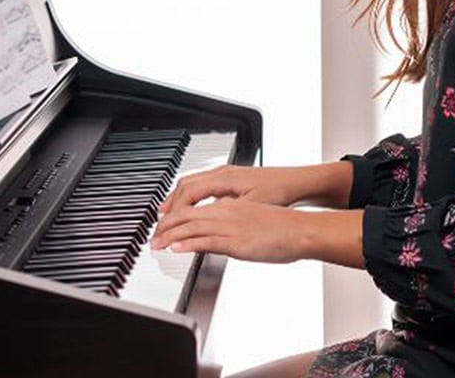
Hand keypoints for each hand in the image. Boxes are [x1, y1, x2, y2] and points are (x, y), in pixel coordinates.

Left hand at [150, 197, 316, 262]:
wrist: (302, 230)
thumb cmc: (283, 228)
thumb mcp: (253, 220)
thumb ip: (234, 224)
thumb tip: (222, 234)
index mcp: (230, 206)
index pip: (194, 208)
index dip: (174, 216)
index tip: (163, 226)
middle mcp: (226, 212)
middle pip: (187, 215)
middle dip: (166, 227)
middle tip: (152, 237)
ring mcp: (231, 226)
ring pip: (192, 227)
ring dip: (170, 236)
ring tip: (156, 244)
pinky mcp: (237, 242)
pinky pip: (206, 241)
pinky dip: (187, 244)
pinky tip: (176, 248)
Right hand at [157, 164, 313, 217]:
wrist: (298, 182)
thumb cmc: (280, 192)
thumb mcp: (250, 207)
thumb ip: (225, 213)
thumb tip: (202, 222)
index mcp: (224, 178)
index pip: (189, 193)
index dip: (175, 212)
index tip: (165, 227)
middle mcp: (221, 173)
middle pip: (185, 186)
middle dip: (169, 205)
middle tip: (158, 224)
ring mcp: (225, 174)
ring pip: (192, 183)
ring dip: (177, 200)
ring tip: (165, 215)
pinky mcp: (230, 179)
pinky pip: (201, 185)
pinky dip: (189, 197)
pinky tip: (189, 208)